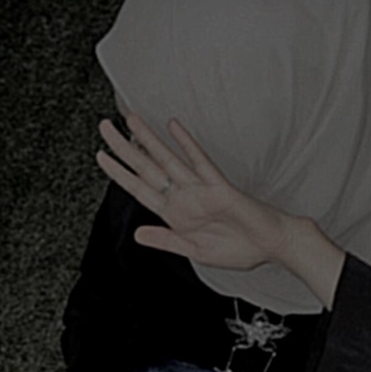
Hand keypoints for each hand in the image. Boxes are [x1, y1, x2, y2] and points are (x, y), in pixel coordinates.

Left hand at [96, 112, 346, 308]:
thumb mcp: (195, 252)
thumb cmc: (239, 249)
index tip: (100, 157)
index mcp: (175, 214)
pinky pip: (200, 162)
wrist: (271, 245)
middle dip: (123, 148)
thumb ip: (166, 241)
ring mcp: (200, 189)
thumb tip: (137, 235)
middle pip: (147, 168)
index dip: (119, 173)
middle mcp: (184, 197)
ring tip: (129, 120)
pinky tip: (173, 127)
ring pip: (168, 159)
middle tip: (103, 127)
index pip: (139, 189)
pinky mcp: (220, 187)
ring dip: (148, 139)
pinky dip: (187, 144)